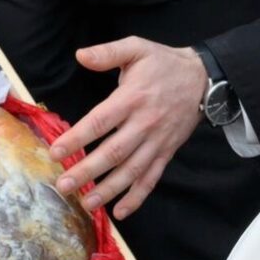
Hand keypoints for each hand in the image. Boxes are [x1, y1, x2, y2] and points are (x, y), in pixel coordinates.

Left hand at [49, 38, 206, 219]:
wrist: (203, 79)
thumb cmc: (164, 63)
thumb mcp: (136, 47)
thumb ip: (108, 52)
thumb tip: (80, 56)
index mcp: (132, 98)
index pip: (100, 122)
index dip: (77, 138)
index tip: (56, 151)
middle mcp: (144, 124)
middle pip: (113, 152)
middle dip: (87, 171)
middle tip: (64, 185)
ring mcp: (157, 141)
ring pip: (131, 171)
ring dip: (109, 190)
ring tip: (87, 203)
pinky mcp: (167, 152)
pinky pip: (152, 178)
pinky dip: (137, 197)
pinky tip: (120, 211)